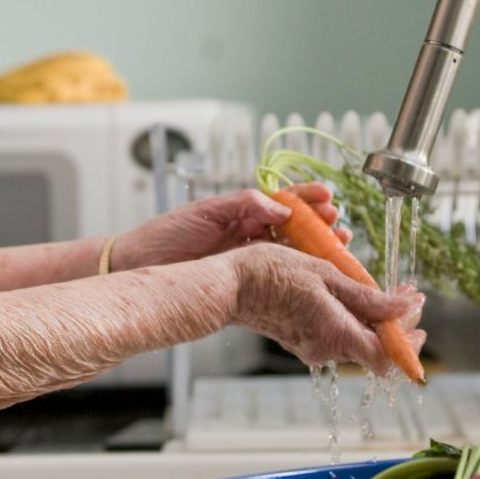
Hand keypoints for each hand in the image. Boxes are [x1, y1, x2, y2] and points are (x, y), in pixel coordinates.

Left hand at [111, 183, 347, 270]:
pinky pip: (277, 275)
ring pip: (292, 252)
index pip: (283, 201)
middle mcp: (249, 234)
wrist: (140, 266)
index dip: (307, 198)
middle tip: (339, 226)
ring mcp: (249, 258)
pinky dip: (299, 273)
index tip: (327, 197)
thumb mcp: (205, 212)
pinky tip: (315, 274)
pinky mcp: (244, 280)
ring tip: (338, 245)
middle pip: (295, 227)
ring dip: (317, 248)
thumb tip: (280, 207)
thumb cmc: (165, 235)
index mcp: (241, 212)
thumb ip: (243, 205)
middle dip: (320, 224)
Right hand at [226, 242, 425, 374]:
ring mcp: (313, 347)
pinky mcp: (302, 340)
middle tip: (406, 295)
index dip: (409, 341)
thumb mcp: (325, 275)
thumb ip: (367, 298)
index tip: (417, 311)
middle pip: (375, 348)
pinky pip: (338, 333)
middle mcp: (326, 349)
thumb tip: (404, 309)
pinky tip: (352, 294)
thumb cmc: (271, 273)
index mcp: (336, 334)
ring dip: (375, 318)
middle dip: (397, 323)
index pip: (387, 357)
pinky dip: (353, 317)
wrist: (229, 285)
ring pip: (357, 339)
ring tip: (382, 290)